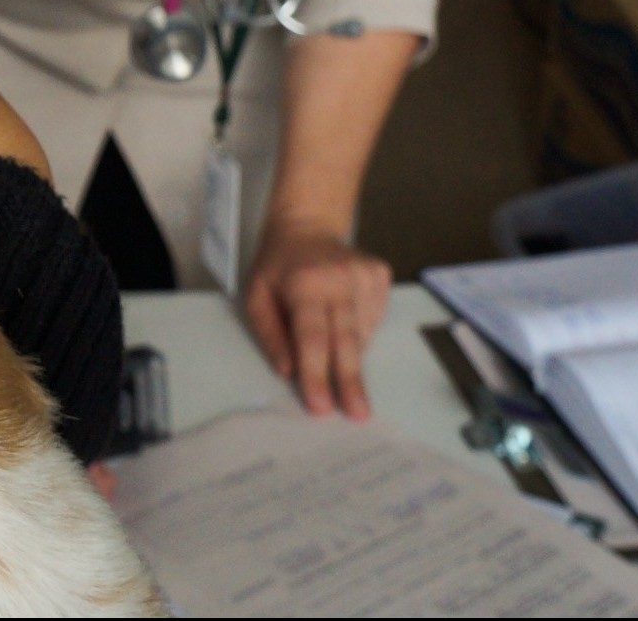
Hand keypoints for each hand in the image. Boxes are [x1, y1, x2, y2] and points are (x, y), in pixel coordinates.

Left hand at [243, 219, 390, 419]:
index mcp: (305, 283)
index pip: (312, 337)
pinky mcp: (381, 276)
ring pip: (361, 333)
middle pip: (346, 340)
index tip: (322, 406)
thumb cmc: (278, 265)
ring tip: (332, 337)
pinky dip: (359, 328)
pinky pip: (372, 319)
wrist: (308, 224)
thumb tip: (288, 371)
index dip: (317, 374)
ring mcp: (366, 275)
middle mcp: (340, 278)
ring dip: (348, 351)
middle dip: (350, 381)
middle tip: (359, 414)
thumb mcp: (256, 293)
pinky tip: (343, 311)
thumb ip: (270, 334)